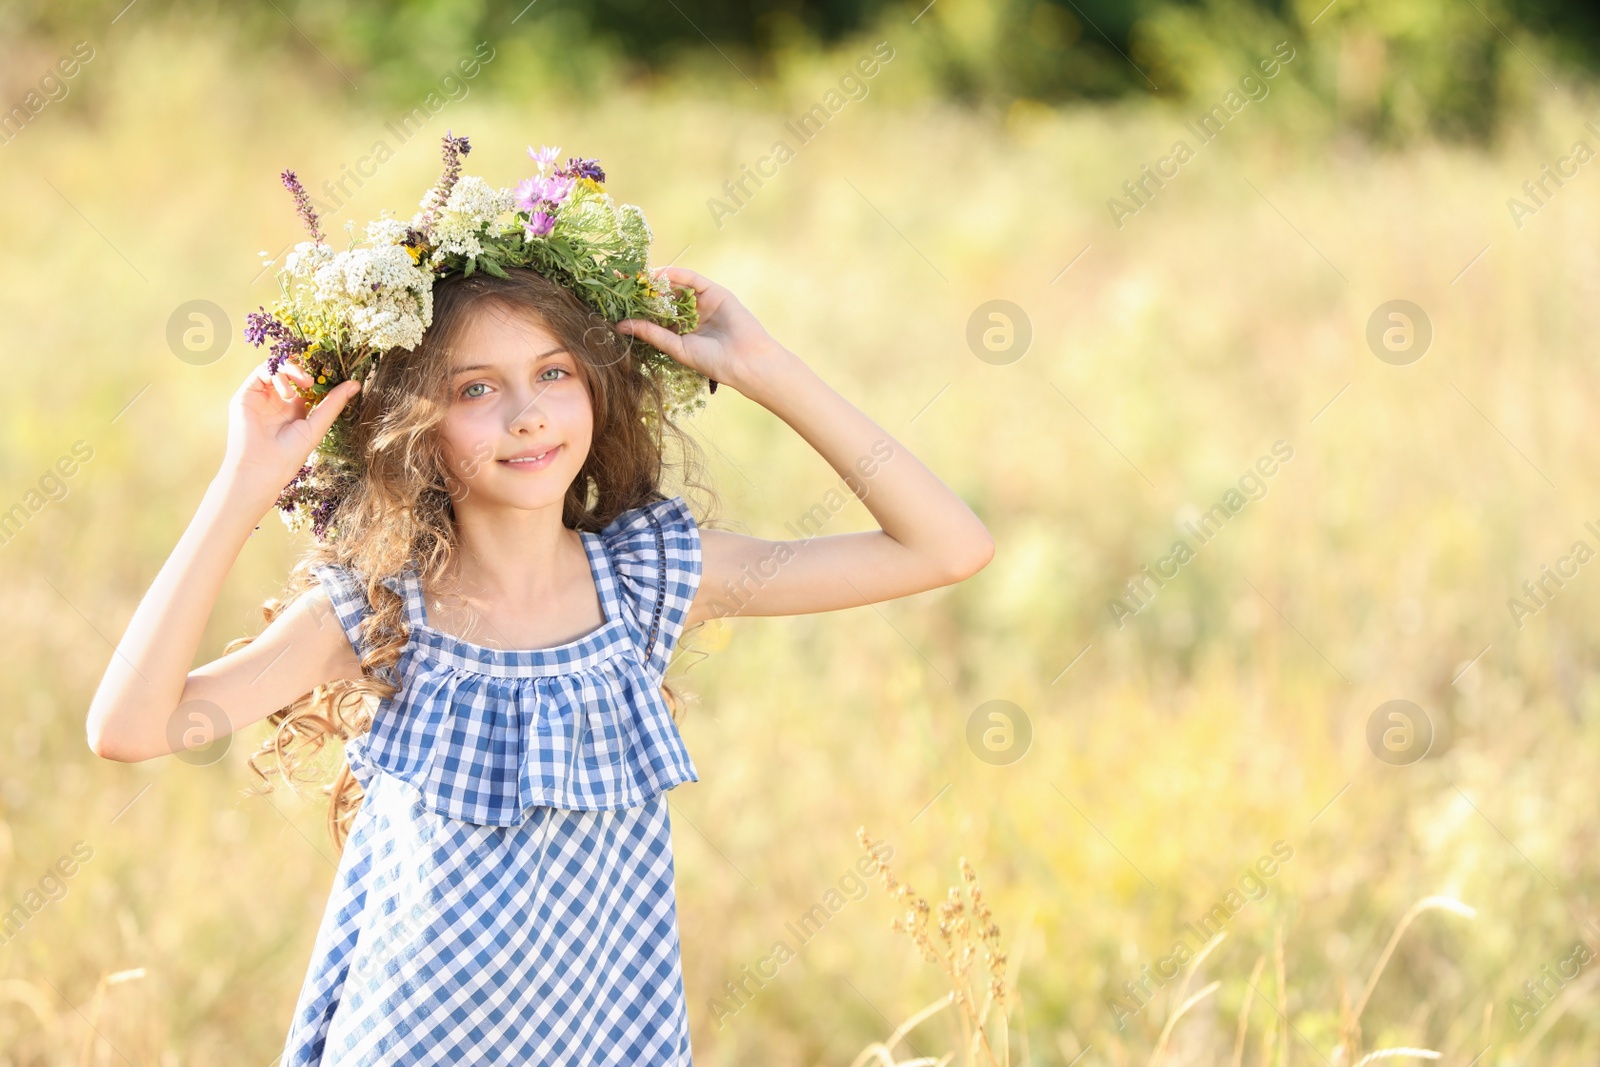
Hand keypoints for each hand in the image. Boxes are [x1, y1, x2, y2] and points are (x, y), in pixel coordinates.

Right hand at [218, 360, 361, 510]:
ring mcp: (262, 397)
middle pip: (292, 372)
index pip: (307, 384)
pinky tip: (286, 392)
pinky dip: (277, 374)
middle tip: (315, 379)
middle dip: (306, 369)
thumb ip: (333, 403)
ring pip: (278, 368)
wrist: (261, 468)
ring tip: (305, 384)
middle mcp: (278, 401)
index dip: (319, 376)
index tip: (334, 373)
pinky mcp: (246, 394)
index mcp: (296, 409)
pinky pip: (261, 372)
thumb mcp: (317, 426)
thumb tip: (356, 384)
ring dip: (293, 370)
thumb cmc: (290, 454)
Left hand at [614, 266, 792, 395]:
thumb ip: (652, 333)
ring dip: (657, 280)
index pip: (654, 314)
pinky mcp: (715, 292)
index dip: (636, 306)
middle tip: (620, 279)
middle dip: (643, 289)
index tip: (615, 299)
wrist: (744, 361)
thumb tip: (620, 325)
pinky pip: (693, 280)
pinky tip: (661, 274)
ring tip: (637, 275)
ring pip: (677, 287)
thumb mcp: (676, 347)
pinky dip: (678, 275)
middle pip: (663, 297)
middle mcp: (691, 314)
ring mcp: (703, 302)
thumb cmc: (712, 361)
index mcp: (681, 330)